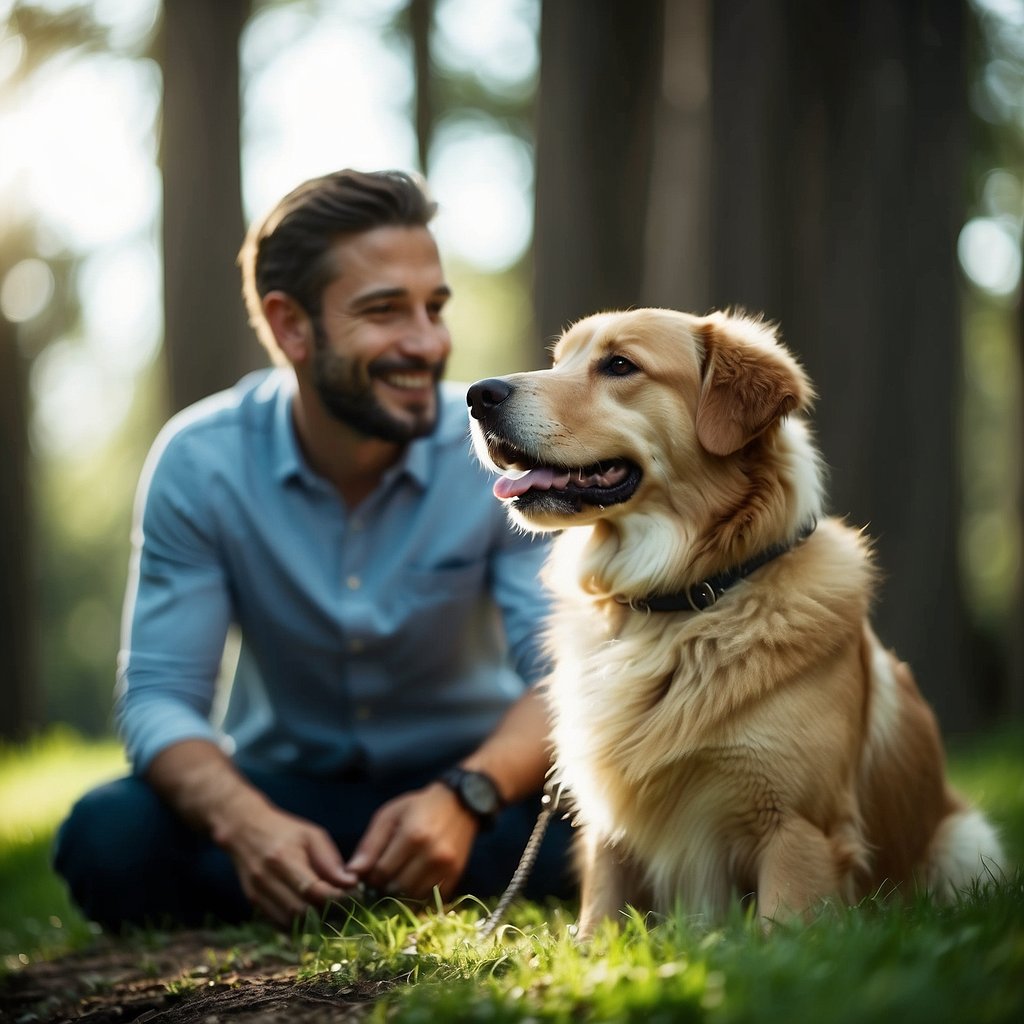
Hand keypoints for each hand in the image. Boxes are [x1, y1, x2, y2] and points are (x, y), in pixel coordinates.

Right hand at [213, 799, 358, 926]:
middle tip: (342, 907)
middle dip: (324, 913)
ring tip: (327, 910)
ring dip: (311, 921)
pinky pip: (278, 923)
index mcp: (283, 859)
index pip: (312, 890)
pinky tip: (308, 913)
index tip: (351, 897)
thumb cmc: (284, 830)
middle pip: (300, 911)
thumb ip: (330, 861)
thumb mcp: (311, 836)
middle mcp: (267, 879)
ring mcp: (257, 893)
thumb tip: (350, 883)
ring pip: (289, 922)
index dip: (334, 898)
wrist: (244, 830)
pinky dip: (296, 923)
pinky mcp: (253, 902)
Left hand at [346, 784, 478, 900]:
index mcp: (413, 836)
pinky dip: (418, 895)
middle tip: (383, 876)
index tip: (370, 871)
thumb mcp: (389, 816)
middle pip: (396, 888)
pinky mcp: (455, 876)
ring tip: (398, 878)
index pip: (381, 873)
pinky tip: (414, 881)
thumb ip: (370, 844)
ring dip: (401, 893)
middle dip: (384, 886)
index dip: (370, 876)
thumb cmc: (418, 808)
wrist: (460, 804)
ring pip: (413, 897)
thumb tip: (351, 873)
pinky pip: (430, 899)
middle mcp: (432, 854)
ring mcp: (446, 867)